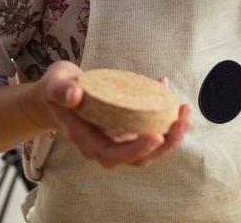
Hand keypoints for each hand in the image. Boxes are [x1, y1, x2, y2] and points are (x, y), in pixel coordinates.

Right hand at [26, 61, 191, 168]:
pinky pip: (151, 126)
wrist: (62, 92)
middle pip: (138, 157)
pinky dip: (165, 114)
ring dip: (172, 132)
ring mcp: (119, 137)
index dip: (135, 150)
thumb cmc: (58, 89)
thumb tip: (74, 95)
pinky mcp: (129, 127)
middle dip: (165, 143)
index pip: (112, 155)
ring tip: (186, 110)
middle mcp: (105, 143)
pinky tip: (169, 90)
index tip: (156, 136)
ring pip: (150, 146)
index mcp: (87, 139)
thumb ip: (61, 90)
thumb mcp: (55, 83)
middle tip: (183, 120)